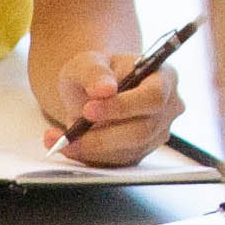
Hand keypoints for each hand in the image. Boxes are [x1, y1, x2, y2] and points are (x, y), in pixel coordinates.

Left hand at [42, 49, 178, 166]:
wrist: (93, 91)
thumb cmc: (97, 73)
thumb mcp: (88, 62)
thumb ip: (94, 72)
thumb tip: (104, 90)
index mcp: (164, 78)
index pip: (153, 97)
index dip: (123, 106)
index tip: (89, 110)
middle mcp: (168, 109)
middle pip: (142, 130)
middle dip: (102, 135)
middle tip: (69, 133)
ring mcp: (156, 134)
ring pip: (128, 151)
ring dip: (90, 148)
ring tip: (57, 138)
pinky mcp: (140, 153)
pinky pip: (116, 162)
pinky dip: (88, 156)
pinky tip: (67, 145)